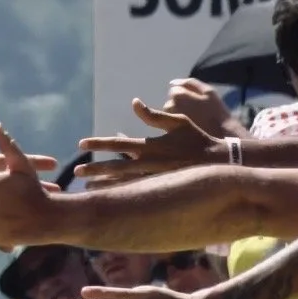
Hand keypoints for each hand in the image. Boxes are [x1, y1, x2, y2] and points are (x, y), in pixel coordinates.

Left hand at [74, 99, 226, 185]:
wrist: (221, 164)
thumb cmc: (198, 140)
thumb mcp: (178, 122)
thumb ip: (153, 114)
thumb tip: (134, 102)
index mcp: (150, 146)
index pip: (118, 144)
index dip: (99, 143)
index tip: (81, 143)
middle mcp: (149, 164)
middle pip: (115, 167)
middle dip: (95, 169)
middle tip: (76, 171)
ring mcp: (154, 179)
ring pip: (123, 183)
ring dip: (105, 185)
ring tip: (87, 187)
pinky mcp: (160, 188)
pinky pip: (136, 191)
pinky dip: (121, 192)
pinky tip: (110, 196)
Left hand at [161, 78, 241, 137]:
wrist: (222, 140)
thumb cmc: (217, 113)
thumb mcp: (209, 92)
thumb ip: (190, 83)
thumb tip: (172, 83)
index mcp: (178, 95)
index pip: (176, 91)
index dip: (188, 97)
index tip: (199, 104)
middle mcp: (169, 107)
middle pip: (172, 102)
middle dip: (182, 105)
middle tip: (198, 114)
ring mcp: (168, 121)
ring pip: (171, 113)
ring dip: (180, 115)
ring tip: (196, 122)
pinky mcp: (169, 133)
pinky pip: (171, 125)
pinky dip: (178, 126)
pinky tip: (192, 130)